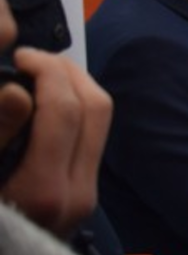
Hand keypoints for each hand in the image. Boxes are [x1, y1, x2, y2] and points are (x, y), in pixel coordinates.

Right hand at [0, 47, 112, 238]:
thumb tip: (20, 92)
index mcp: (43, 191)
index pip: (66, 108)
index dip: (45, 70)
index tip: (19, 56)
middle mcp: (76, 195)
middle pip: (96, 108)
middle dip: (67, 72)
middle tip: (31, 59)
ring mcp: (84, 198)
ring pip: (101, 120)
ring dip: (74, 87)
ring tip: (36, 75)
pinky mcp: (83, 197)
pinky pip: (91, 138)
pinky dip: (74, 110)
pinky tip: (43, 104)